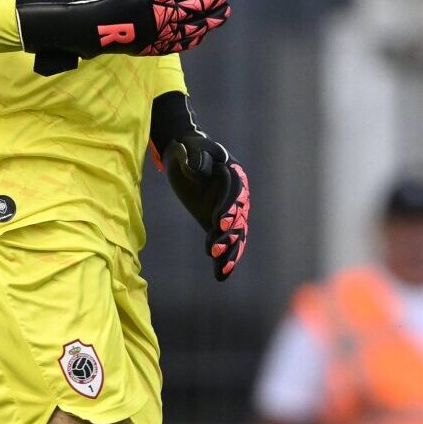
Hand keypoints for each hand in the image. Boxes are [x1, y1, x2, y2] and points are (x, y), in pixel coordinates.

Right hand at [17, 0, 235, 74]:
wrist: (81, 27)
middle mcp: (163, 13)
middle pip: (200, 1)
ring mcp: (160, 32)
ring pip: (196, 24)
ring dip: (214, 15)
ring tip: (228, 9)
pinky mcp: (154, 46)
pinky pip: (182, 42)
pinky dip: (196, 36)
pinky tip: (201, 32)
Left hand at [151, 94, 249, 280]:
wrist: (184, 154)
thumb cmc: (188, 148)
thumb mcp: (190, 147)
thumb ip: (196, 157)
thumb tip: (197, 168)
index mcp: (233, 174)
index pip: (234, 193)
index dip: (228, 208)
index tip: (220, 221)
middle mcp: (236, 195)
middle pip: (238, 217)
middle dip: (228, 234)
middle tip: (215, 249)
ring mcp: (230, 211)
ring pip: (236, 234)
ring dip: (229, 251)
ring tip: (220, 267)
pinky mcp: (219, 223)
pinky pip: (227, 242)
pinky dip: (226, 258)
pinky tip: (221, 276)